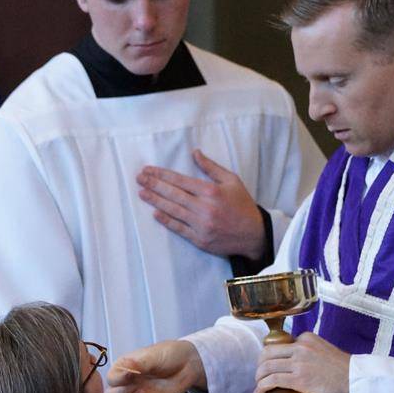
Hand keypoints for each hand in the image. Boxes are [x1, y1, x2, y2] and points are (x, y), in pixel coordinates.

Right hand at [105, 341, 205, 392]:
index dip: (118, 380)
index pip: (110, 379)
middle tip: (136, 387)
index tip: (131, 374)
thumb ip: (139, 363)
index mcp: (123, 368)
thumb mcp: (153, 356)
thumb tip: (125, 367)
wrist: (186, 365)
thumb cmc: (167, 356)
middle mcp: (126, 384)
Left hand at [137, 149, 264, 259]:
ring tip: (142, 193)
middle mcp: (204, 208)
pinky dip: (167, 221)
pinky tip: (156, 213)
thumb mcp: (232, 180)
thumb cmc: (242, 205)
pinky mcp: (200, 239)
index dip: (162, 175)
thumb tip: (194, 153)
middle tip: (139, 178)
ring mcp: (201, 225)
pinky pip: (179, 229)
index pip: (180, 181)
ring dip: (155, 201)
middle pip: (173, 194)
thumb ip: (211, 167)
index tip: (148, 170)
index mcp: (211, 191)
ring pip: (173, 210)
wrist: (254, 234)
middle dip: (154, 185)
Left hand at [255, 332, 350, 392]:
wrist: (356, 380)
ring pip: (266, 367)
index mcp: (306, 338)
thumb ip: (309, 353)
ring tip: (259, 387)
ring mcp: (298, 362)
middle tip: (260, 376)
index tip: (268, 366)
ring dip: (259, 378)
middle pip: (267, 353)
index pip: (280, 344)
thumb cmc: (344, 370)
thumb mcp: (325, 351)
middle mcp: (300, 346)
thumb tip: (293, 365)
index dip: (270, 356)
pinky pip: (272, 380)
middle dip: (260, 366)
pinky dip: (262, 387)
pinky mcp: (298, 378)